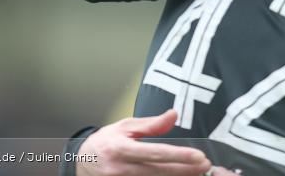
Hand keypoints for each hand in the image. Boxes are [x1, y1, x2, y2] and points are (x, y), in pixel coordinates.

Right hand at [78, 109, 212, 175]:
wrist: (79, 162)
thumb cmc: (105, 142)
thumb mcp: (125, 127)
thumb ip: (151, 124)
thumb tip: (174, 115)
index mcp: (121, 148)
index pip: (156, 153)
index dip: (179, 156)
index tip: (198, 156)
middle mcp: (121, 168)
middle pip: (159, 171)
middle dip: (185, 170)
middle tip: (205, 166)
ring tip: (196, 173)